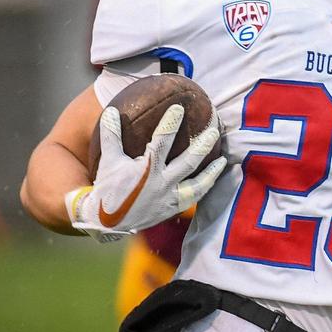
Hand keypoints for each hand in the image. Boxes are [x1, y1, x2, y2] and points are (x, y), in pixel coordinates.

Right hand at [68, 104, 225, 240]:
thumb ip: (111, 136)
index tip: (178, 108)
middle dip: (203, 145)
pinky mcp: (172, 210)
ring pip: (198, 185)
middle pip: (189, 162)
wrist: (106, 223)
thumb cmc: (108, 188)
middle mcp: (161, 184)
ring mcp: (169, 199)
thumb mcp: (108, 161)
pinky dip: (204, 188)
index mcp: (146, 170)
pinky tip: (212, 180)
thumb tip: (112, 111)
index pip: (161, 142)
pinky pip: (194, 198)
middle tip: (214, 131)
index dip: (170, 124)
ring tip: (224, 160)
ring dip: (212, 172)